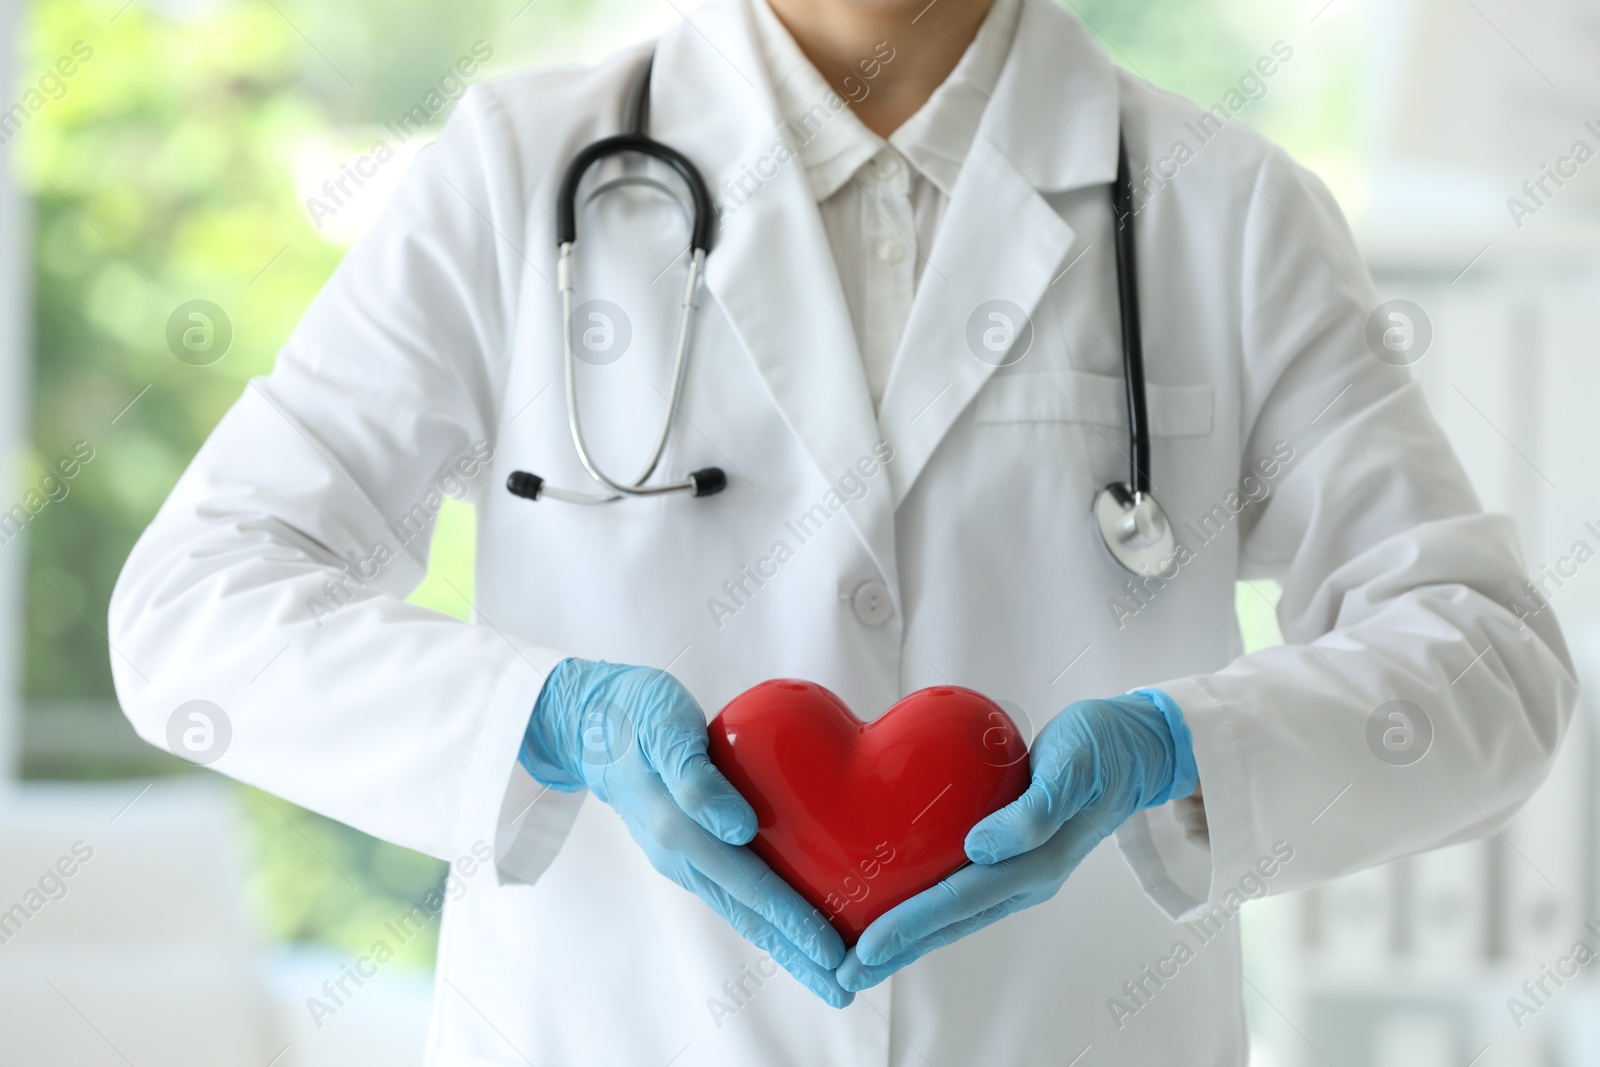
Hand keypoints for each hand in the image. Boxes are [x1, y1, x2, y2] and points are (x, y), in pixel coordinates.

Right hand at [522, 658, 850, 1005]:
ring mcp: (682, 857)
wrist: (591, 720)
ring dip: (784, 944)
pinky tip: (792, 926)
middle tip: (844, 989)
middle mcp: (681, 855)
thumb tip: (738, 827)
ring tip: (826, 972)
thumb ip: (696, 779)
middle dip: (796, 953)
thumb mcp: (665, 730)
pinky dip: (766, 915)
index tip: (831, 951)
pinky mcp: (689, 849)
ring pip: (742, 910)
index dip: (792, 919)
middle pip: (748, 915)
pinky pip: (734, 890)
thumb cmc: (637, 714)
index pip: (749, 885)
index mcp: (679, 830)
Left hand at [836, 690, 1196, 991]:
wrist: (1133, 746)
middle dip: (899, 947)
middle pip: (952, 920)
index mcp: (1038, 862)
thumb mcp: (1074, 768)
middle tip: (848, 972)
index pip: (960, 898)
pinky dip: (928, 908)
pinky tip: (900, 909)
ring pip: (956, 914)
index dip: (911, 922)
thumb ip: (1035, 810)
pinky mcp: (1014, 855)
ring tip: (865, 956)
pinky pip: (963, 890)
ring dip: (910, 936)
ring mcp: (1021, 871)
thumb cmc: (1102, 750)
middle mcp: (1026, 877)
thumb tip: (983, 845)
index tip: (868, 945)